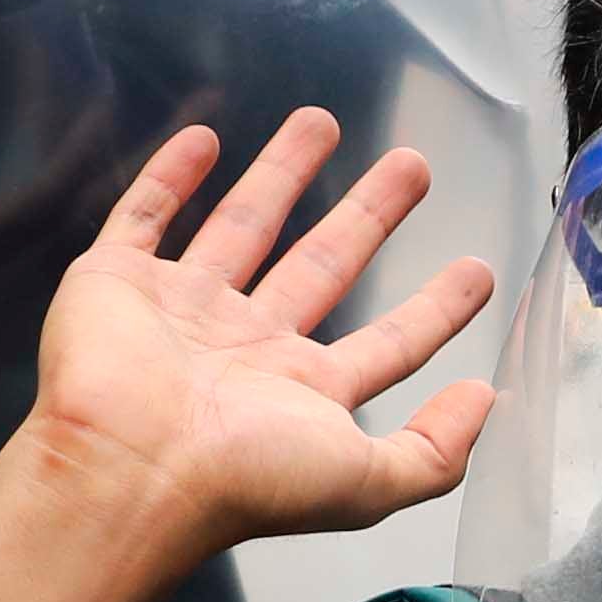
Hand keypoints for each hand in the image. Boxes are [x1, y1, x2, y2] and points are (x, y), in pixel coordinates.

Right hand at [0, 113, 496, 601]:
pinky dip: (167, 177)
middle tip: (414, 164)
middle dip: (371, 215)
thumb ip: (435, 450)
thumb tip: (487, 400)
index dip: (436, 310)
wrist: (126, 471)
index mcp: (303, 393)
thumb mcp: (367, 482)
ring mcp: (179, 311)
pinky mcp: (114, 281)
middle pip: (323, 265)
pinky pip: (143, 217)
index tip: (479, 269)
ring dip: (282, 173)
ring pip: (243, 226)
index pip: (389, 343)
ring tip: (322, 119)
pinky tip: (202, 137)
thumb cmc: (244, 477)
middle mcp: (246, 350)